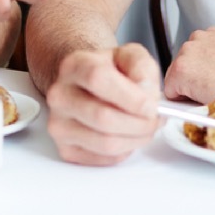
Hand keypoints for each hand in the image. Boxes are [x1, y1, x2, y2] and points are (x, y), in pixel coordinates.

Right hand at [46, 44, 161, 165]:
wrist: (88, 86)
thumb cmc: (111, 71)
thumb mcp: (130, 56)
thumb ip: (142, 68)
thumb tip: (147, 98)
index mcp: (74, 65)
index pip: (98, 79)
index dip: (129, 96)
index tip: (151, 106)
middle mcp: (60, 95)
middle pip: (103, 117)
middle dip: (139, 123)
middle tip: (155, 120)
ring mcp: (59, 124)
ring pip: (105, 143)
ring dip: (135, 139)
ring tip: (145, 128)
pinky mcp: (66, 149)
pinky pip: (104, 158)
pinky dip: (124, 151)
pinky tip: (127, 135)